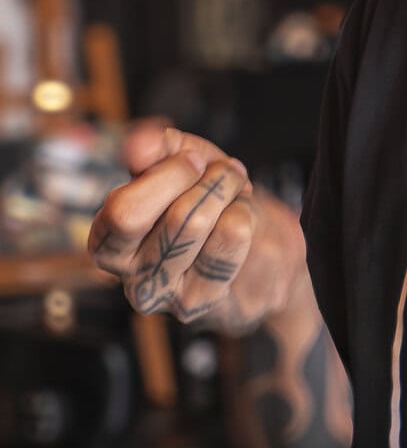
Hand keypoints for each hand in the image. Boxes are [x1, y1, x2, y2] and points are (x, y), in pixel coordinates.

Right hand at [89, 123, 267, 328]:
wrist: (257, 246)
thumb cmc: (209, 200)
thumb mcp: (185, 162)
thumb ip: (159, 148)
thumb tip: (139, 145)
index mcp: (108, 236)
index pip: (124, 210)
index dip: (169, 173)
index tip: (195, 159)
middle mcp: (126, 273)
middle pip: (165, 217)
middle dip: (205, 182)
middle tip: (224, 172)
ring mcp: (162, 292)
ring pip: (197, 223)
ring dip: (229, 192)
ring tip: (235, 191)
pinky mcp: (198, 302)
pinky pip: (230, 237)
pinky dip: (244, 213)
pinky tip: (243, 219)